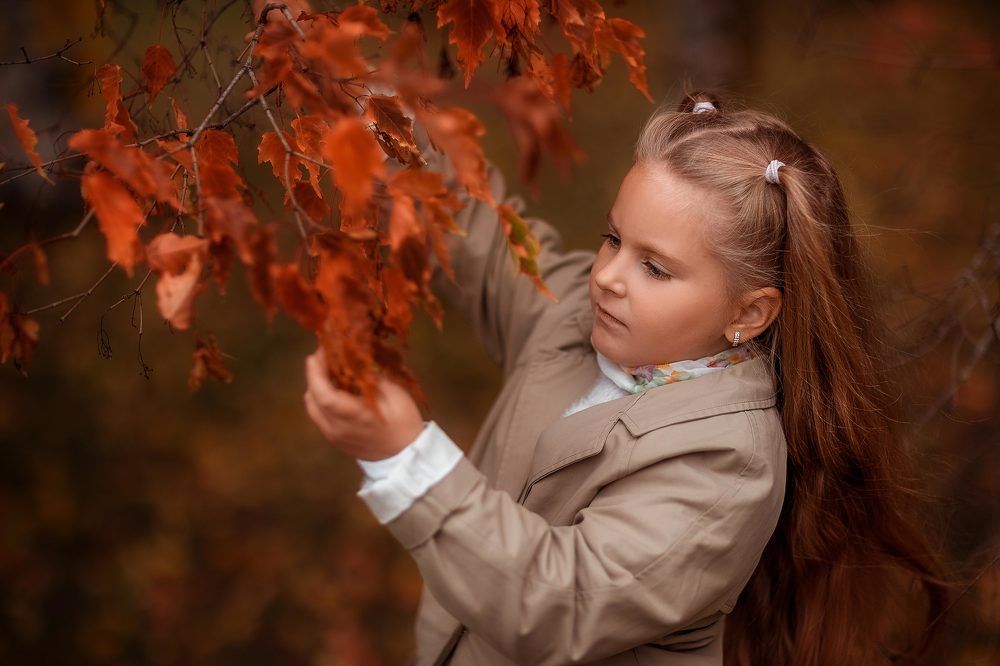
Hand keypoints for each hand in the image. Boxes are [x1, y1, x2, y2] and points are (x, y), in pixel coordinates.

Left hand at [303, 347, 425, 460]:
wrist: (406, 454)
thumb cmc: (404, 422)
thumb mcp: (396, 395)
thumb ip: (372, 377)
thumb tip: (355, 359)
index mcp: (356, 417)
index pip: (325, 396)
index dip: (316, 374)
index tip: (317, 354)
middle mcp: (339, 429)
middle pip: (312, 400)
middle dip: (314, 375)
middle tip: (324, 357)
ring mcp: (335, 437)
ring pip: (312, 408)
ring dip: (316, 387)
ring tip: (328, 371)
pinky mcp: (335, 441)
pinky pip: (319, 416)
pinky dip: (321, 399)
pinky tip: (334, 389)